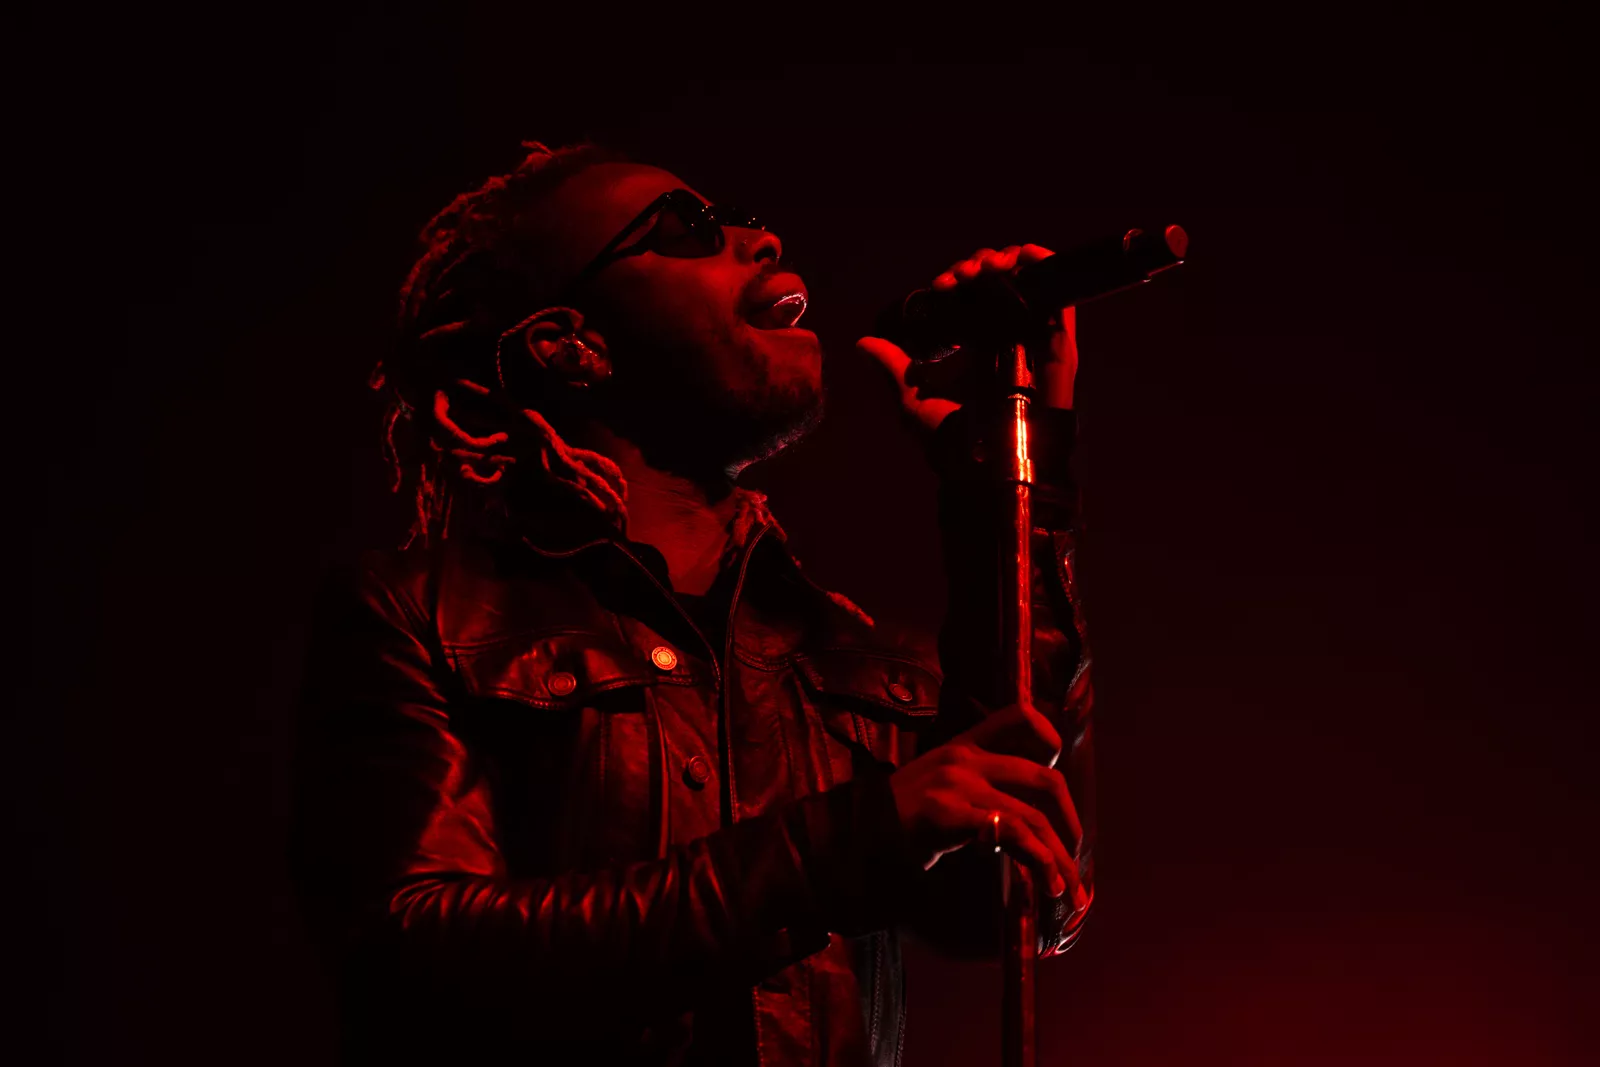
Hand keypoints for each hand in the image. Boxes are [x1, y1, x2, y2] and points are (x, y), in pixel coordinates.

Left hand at [858, 244, 1080, 431]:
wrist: (990, 467)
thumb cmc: (955, 442)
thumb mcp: (913, 401)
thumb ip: (893, 370)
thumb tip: (863, 344)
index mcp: (975, 345)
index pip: (970, 294)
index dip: (956, 278)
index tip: (939, 287)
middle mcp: (1005, 336)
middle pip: (997, 281)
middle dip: (974, 267)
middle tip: (957, 279)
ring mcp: (1032, 336)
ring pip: (1025, 279)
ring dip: (1004, 260)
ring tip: (982, 269)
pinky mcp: (1058, 342)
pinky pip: (1059, 294)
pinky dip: (1043, 265)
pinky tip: (1022, 256)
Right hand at [889, 702, 1086, 907]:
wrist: (849, 835)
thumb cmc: (895, 820)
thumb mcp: (936, 788)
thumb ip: (974, 790)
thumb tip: (1016, 822)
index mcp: (962, 746)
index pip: (1018, 717)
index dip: (1049, 739)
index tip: (1057, 776)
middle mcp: (964, 759)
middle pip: (1042, 778)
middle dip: (1069, 821)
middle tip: (1073, 855)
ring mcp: (956, 784)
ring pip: (1032, 816)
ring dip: (1058, 858)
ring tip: (1067, 889)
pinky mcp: (948, 814)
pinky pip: (1010, 833)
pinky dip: (1038, 862)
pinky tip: (1046, 884)